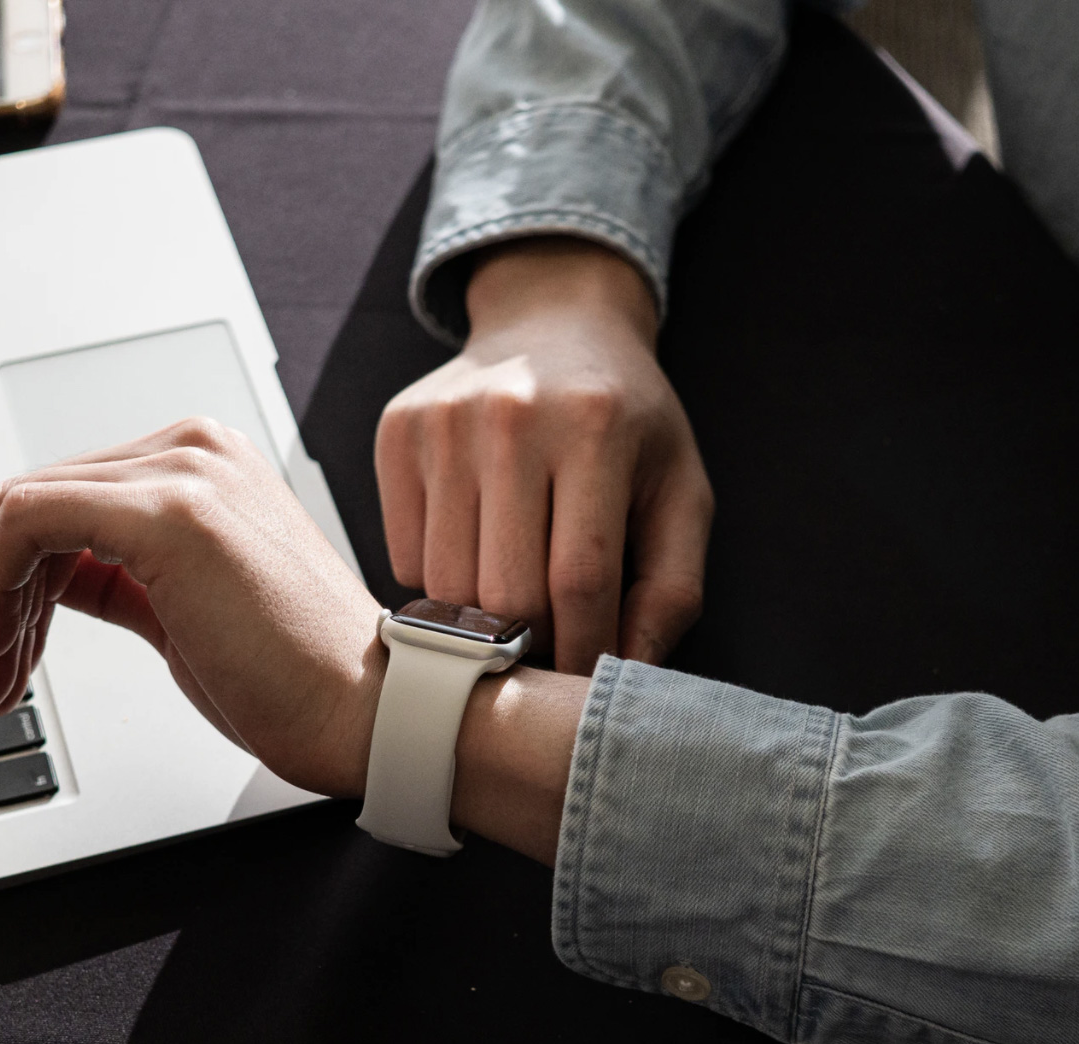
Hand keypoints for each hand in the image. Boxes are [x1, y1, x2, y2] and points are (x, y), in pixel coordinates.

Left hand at [0, 418, 387, 796]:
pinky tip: (8, 651)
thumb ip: (119, 576)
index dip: (17, 575)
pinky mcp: (167, 511)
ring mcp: (184, 471)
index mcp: (208, 463)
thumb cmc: (298, 677)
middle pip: (35, 496)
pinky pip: (27, 522)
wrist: (369, 710)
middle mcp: (195, 449)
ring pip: (19, 507)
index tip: (10, 645)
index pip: (69, 494)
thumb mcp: (186, 609)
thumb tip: (43, 580)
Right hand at [377, 238, 713, 672]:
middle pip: (506, 592)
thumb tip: (628, 674)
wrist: (552, 325)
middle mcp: (514, 415)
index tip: (587, 682)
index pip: (580, 580)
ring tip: (515, 608)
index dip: (585, 652)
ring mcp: (446, 422)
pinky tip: (477, 557)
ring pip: (446, 586)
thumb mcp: (679, 492)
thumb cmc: (627, 423)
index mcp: (597, 428)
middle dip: (533, 645)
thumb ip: (672, 589)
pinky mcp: (399, 432)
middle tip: (551, 649)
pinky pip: (404, 558)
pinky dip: (440, 586)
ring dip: (481, 624)